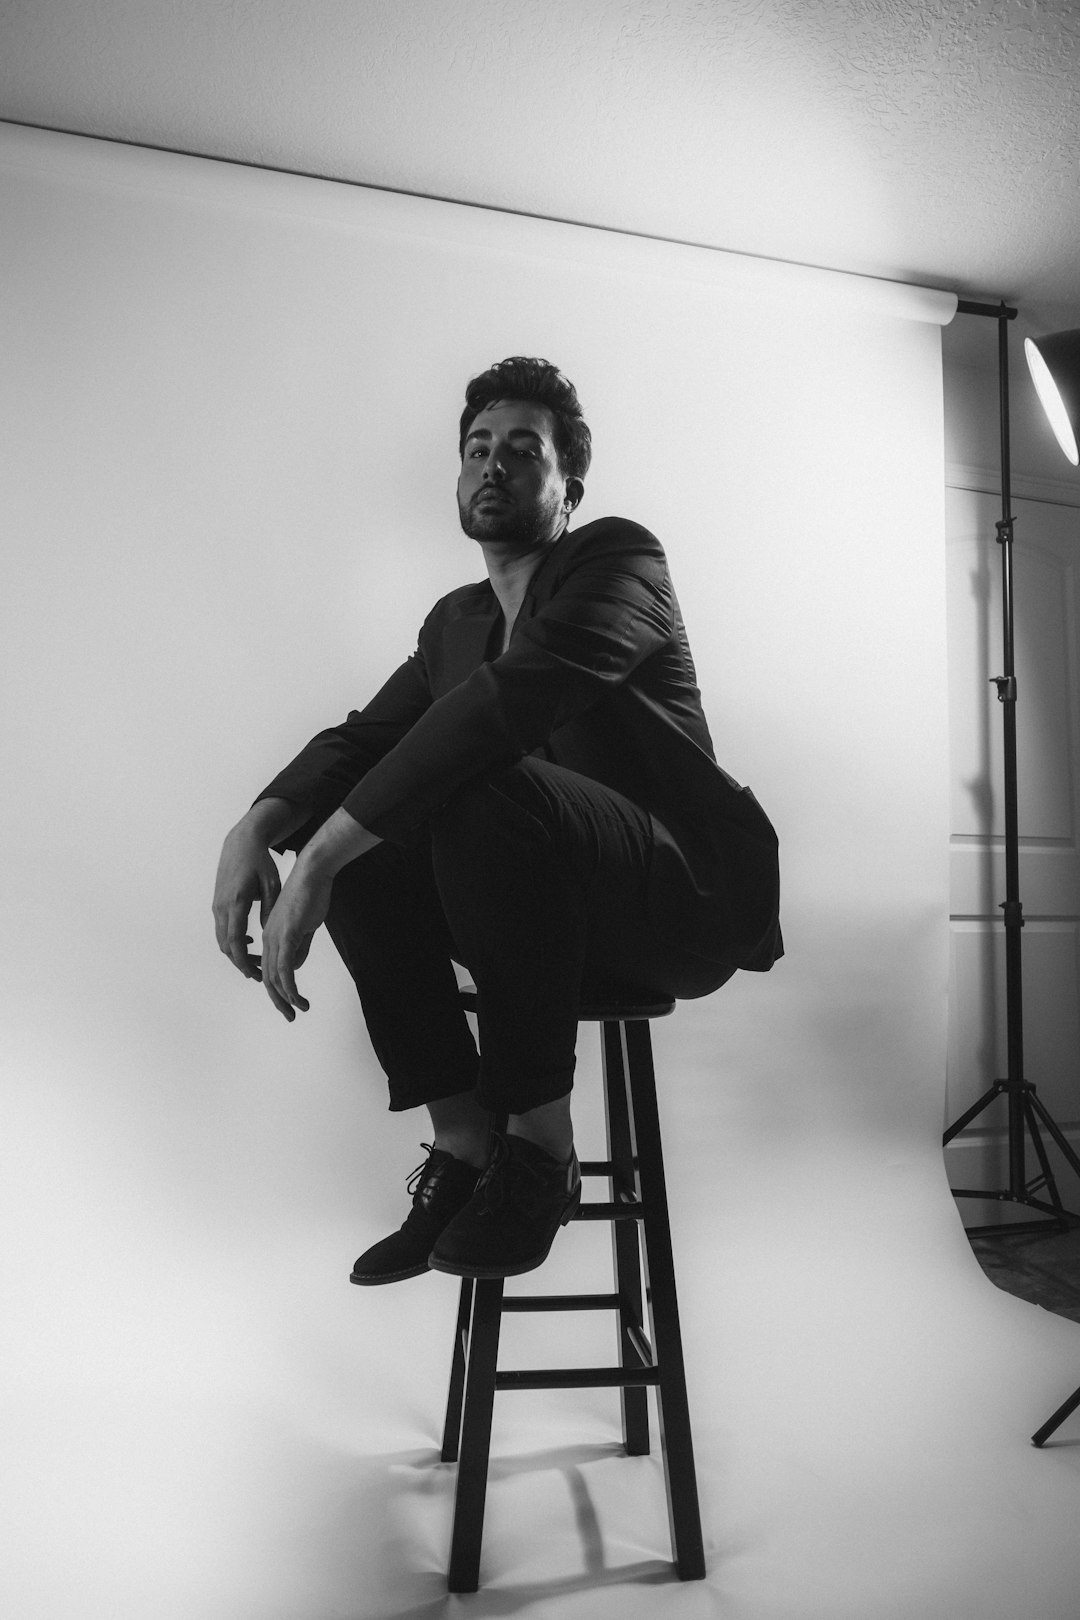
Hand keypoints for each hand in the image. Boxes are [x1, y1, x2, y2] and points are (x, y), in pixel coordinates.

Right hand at [213, 823, 282, 980]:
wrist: (241, 842)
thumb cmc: (260, 862)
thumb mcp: (272, 885)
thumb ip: (269, 911)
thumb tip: (268, 936)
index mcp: (236, 902)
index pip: (236, 941)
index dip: (244, 961)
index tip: (256, 974)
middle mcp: (222, 906)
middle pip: (225, 945)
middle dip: (240, 962)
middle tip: (258, 974)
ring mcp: (217, 904)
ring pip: (221, 939)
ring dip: (236, 953)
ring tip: (254, 962)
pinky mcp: (217, 903)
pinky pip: (221, 928)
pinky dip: (232, 940)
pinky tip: (250, 942)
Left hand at [259, 860, 333, 1020]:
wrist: (312, 874)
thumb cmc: (310, 896)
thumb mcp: (305, 928)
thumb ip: (299, 948)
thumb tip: (294, 968)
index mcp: (270, 936)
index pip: (268, 969)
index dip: (276, 989)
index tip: (288, 1003)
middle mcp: (268, 939)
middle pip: (267, 979)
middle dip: (279, 1001)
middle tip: (290, 1016)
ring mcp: (275, 937)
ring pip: (274, 978)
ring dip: (286, 998)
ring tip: (299, 1011)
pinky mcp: (286, 936)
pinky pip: (285, 969)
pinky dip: (290, 987)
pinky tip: (298, 998)